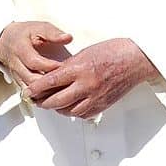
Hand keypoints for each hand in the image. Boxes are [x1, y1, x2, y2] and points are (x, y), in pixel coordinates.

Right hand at [0, 20, 71, 90]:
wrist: (3, 40)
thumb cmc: (23, 33)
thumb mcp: (38, 27)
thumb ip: (53, 33)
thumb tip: (68, 38)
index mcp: (20, 49)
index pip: (34, 61)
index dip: (49, 66)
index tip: (63, 66)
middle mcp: (16, 63)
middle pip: (30, 79)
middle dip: (47, 83)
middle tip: (64, 81)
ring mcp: (16, 74)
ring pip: (29, 87)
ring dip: (44, 91)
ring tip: (60, 89)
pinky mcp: (18, 80)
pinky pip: (28, 91)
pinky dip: (40, 94)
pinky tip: (52, 94)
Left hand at [25, 38, 158, 119]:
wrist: (137, 59)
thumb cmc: (114, 51)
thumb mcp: (86, 53)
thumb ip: (69, 66)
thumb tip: (55, 76)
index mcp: (80, 69)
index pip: (50, 82)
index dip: (36, 88)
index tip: (28, 91)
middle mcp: (86, 85)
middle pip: (55, 101)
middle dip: (42, 102)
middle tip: (36, 100)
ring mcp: (95, 97)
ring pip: (68, 111)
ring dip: (57, 108)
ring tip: (53, 103)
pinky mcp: (103, 105)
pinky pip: (83, 114)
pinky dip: (74, 112)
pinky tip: (71, 106)